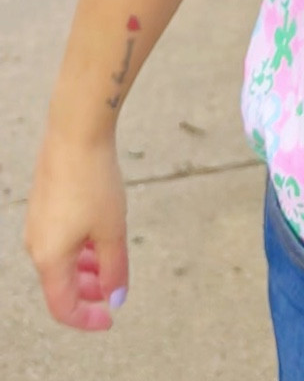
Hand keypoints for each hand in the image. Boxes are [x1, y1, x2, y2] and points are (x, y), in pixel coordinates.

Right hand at [25, 130, 128, 329]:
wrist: (75, 135)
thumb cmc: (94, 183)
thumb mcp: (112, 230)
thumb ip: (115, 268)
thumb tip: (116, 298)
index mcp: (50, 258)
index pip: (63, 306)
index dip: (87, 318)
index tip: (110, 318)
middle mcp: (36, 245)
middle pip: (61, 283)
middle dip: (89, 291)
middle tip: (114, 289)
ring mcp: (38, 224)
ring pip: (62, 259)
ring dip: (86, 268)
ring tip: (111, 261)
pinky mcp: (44, 205)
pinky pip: (60, 238)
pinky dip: (80, 247)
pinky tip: (100, 235)